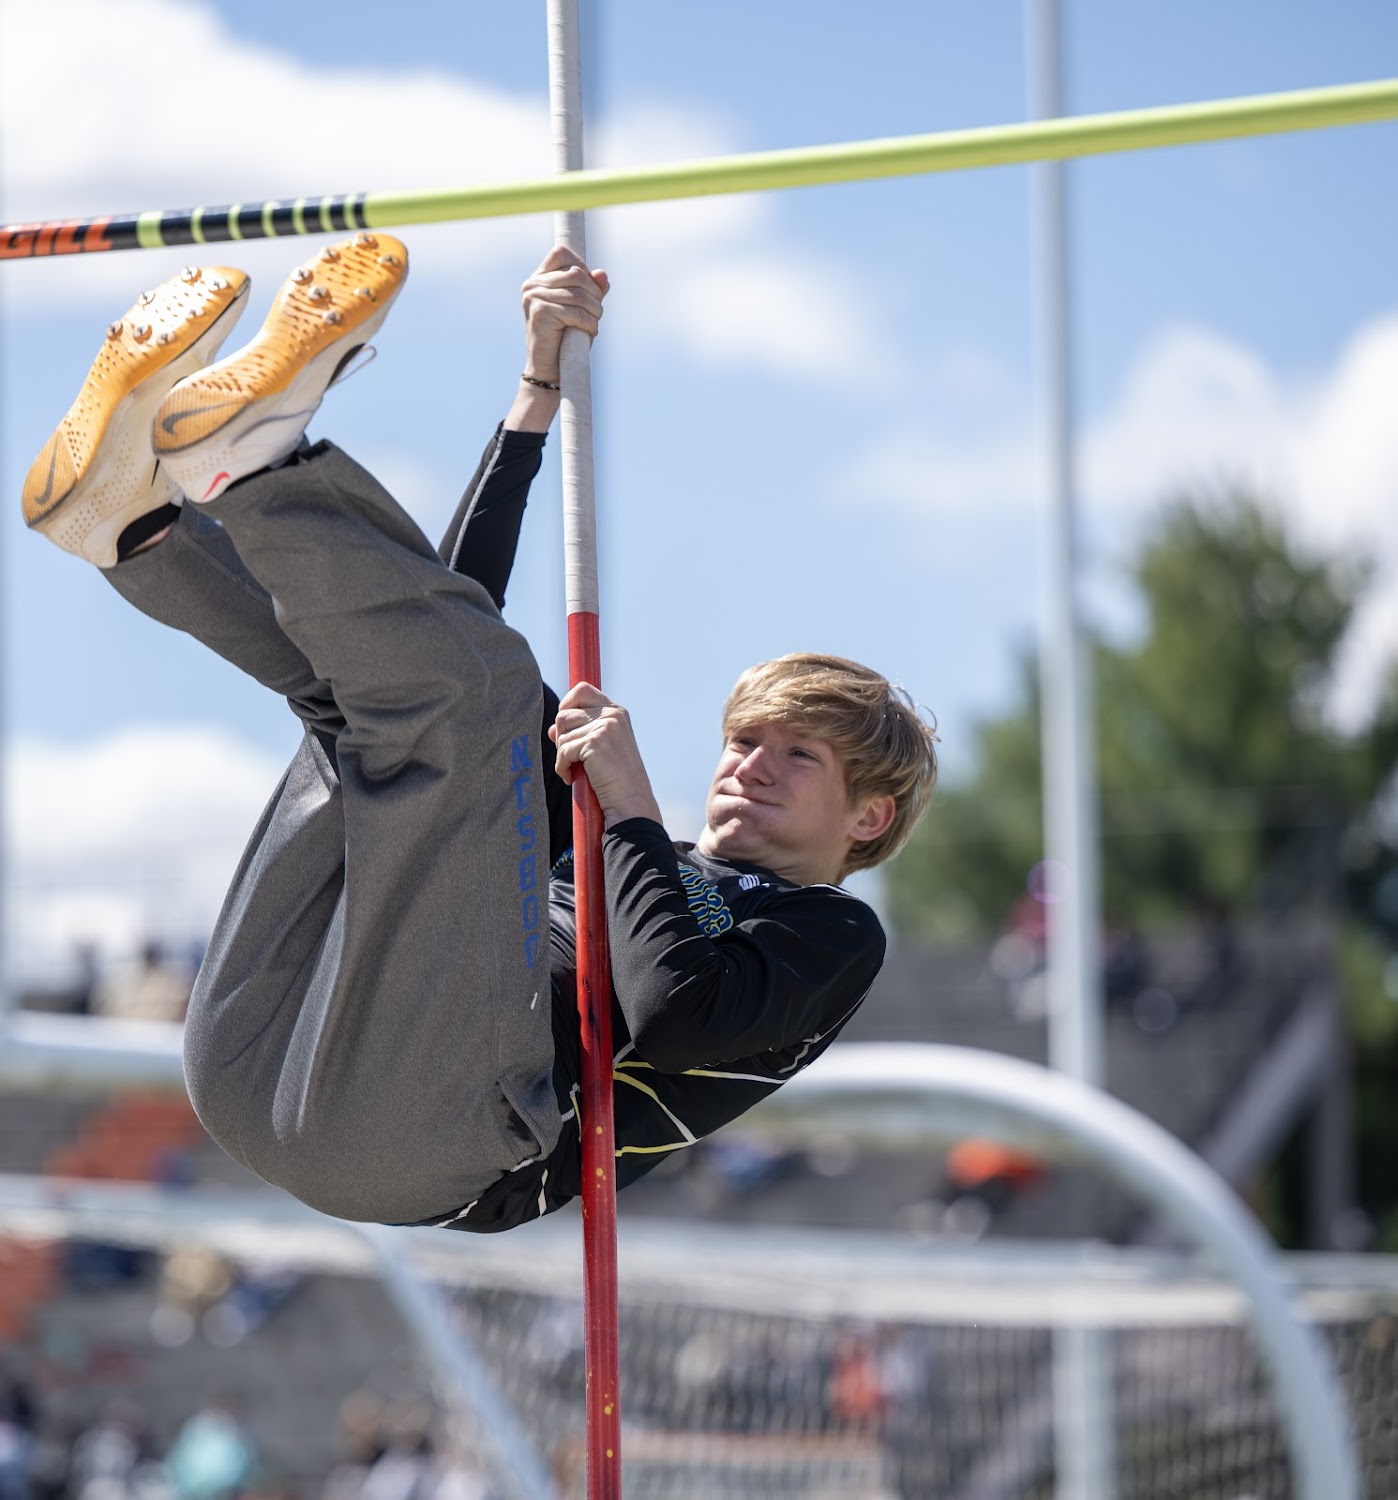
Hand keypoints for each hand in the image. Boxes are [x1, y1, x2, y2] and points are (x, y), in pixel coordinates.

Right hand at [521, 245, 609, 382]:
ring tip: (594, 323)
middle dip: (595, 293)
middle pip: (576, 273)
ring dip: (595, 310)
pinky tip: (589, 332)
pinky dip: (589, 323)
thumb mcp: (582, 308)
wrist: (549, 369)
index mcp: (539, 278)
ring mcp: (534, 297)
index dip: (581, 265)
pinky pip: (576, 312)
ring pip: (578, 293)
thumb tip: (602, 275)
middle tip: (597, 312)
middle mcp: (533, 284)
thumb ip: (591, 289)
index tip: (590, 288)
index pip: (561, 253)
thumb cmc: (566, 338)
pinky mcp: (540, 312)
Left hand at [550, 682, 663, 829]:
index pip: (582, 690)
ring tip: (574, 769)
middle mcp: (612, 715)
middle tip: (571, 757)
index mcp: (617, 712)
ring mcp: (604, 727)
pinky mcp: (594, 743)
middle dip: (561, 737)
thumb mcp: (599, 749)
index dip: (567, 704)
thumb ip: (579, 732)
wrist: (630, 801)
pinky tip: (572, 777)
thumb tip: (552, 729)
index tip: (566, 727)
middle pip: (564, 714)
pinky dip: (562, 767)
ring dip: (562, 755)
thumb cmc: (616, 779)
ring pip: (561, 733)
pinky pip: (563, 751)